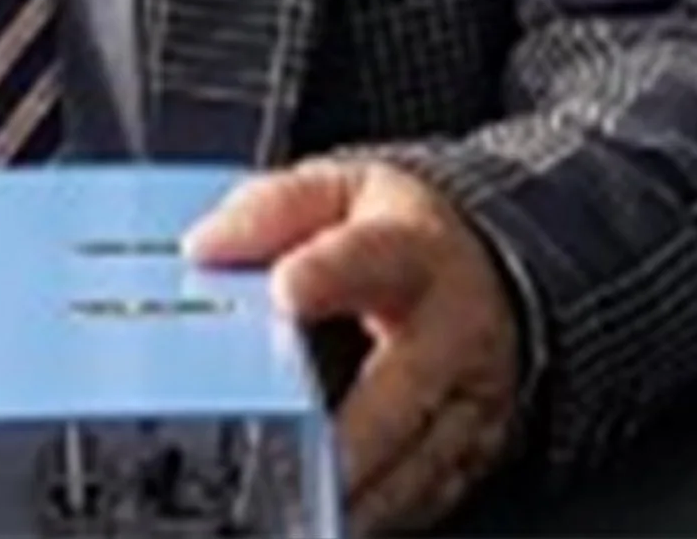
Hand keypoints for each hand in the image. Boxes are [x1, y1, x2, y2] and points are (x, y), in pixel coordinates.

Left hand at [183, 157, 521, 535]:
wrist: (491, 273)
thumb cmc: (398, 235)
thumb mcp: (340, 190)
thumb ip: (272, 210)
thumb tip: (204, 245)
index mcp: (410, 249)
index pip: (369, 257)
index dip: (326, 273)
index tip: (286, 290)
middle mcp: (449, 330)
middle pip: (400, 391)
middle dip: (347, 434)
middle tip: (291, 457)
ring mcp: (467, 401)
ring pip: (415, 463)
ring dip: (357, 491)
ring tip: (300, 505)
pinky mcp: (473, 453)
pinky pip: (425, 496)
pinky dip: (380, 512)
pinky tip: (334, 516)